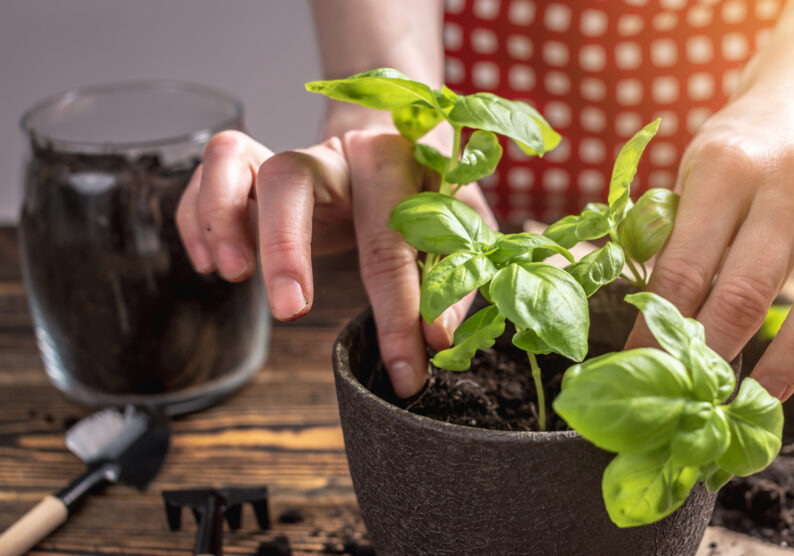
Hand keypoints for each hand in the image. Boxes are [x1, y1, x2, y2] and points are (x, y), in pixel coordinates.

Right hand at [175, 129, 495, 396]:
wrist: (395, 136)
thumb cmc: (429, 189)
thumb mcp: (462, 225)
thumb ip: (456, 274)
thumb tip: (441, 336)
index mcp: (395, 160)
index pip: (391, 239)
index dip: (401, 310)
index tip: (407, 367)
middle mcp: (336, 151)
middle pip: (291, 178)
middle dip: (285, 249)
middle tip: (290, 312)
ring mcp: (289, 153)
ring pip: (235, 159)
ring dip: (221, 217)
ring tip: (227, 274)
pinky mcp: (253, 163)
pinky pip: (210, 172)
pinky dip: (196, 215)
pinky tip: (207, 263)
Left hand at [626, 90, 793, 400]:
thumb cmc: (735, 156)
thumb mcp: (689, 179)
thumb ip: (672, 239)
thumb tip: (646, 326)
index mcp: (722, 167)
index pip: (684, 265)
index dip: (659, 326)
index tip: (642, 368)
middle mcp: (786, 179)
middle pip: (749, 282)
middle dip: (714, 349)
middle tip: (691, 393)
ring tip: (762, 396)